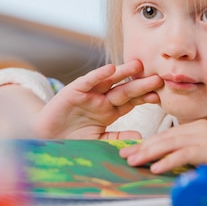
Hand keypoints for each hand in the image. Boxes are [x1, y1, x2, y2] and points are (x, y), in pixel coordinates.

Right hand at [32, 59, 162, 138]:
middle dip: (141, 84)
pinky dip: (99, 75)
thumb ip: (117, 137)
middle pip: (125, 90)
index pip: (131, 102)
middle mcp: (102, 100)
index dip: (145, 98)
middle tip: (158, 78)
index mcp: (109, 111)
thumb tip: (140, 137)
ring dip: (123, 73)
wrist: (46, 137)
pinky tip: (111, 69)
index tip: (160, 96)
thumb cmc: (73, 139)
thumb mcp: (98, 140)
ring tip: (138, 65)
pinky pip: (89, 81)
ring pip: (109, 81)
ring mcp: (89, 94)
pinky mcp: (74, 90)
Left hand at [118, 120, 206, 172]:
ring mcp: (205, 137)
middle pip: (164, 137)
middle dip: (142, 147)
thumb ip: (188, 153)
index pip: (166, 134)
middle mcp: (199, 129)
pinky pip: (184, 155)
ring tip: (133, 161)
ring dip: (149, 153)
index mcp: (197, 127)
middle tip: (125, 155)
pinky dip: (168, 161)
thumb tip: (165, 162)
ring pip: (170, 144)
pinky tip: (155, 168)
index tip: (131, 150)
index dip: (147, 142)